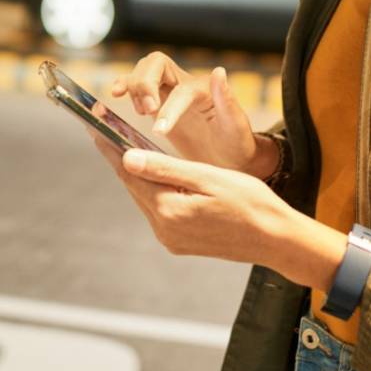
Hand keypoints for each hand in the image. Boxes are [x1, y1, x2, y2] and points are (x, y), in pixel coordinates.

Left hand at [89, 135, 344, 288]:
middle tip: (106, 132)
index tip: (95, 127)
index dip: (112, 148)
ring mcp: (172, 238)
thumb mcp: (208, 176)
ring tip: (125, 147)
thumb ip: (165, 168)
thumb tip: (127, 157)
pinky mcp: (180, 242)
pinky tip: (155, 174)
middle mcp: (165, 229)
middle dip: (121, 158)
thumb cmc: (250, 202)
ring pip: (146, 197)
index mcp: (169, 211)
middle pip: (135, 186)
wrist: (276, 239)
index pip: (131, 173)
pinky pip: (160, 209)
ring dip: (138, 174)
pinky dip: (154, 189)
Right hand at [109, 51, 276, 176]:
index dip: (168, 108)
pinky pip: (136, 88)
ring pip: (144, 70)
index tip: (159, 131)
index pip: (181, 90)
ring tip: (139, 111)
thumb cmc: (237, 145)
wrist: (231, 158)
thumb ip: (227, 101)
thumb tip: (219, 71)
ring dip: (134, 85)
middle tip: (145, 112)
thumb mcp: (236, 127)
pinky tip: (114, 96)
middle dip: (145, 84)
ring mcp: (170, 91)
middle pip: (156, 64)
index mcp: (204, 90)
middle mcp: (185, 84)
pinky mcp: (157, 102)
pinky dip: (123, 86)